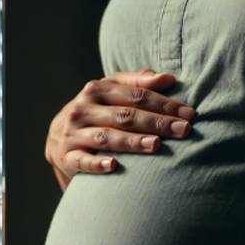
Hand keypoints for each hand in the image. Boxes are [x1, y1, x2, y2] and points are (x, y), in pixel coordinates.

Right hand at [45, 70, 195, 188]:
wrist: (56, 138)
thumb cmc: (94, 112)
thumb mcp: (110, 92)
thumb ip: (136, 83)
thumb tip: (167, 78)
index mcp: (96, 90)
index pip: (135, 95)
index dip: (163, 103)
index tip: (188, 113)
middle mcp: (82, 109)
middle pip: (124, 115)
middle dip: (156, 123)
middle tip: (183, 130)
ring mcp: (73, 134)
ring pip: (106, 137)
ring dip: (132, 141)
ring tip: (156, 145)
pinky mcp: (67, 157)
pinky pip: (83, 161)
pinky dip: (97, 163)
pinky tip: (114, 165)